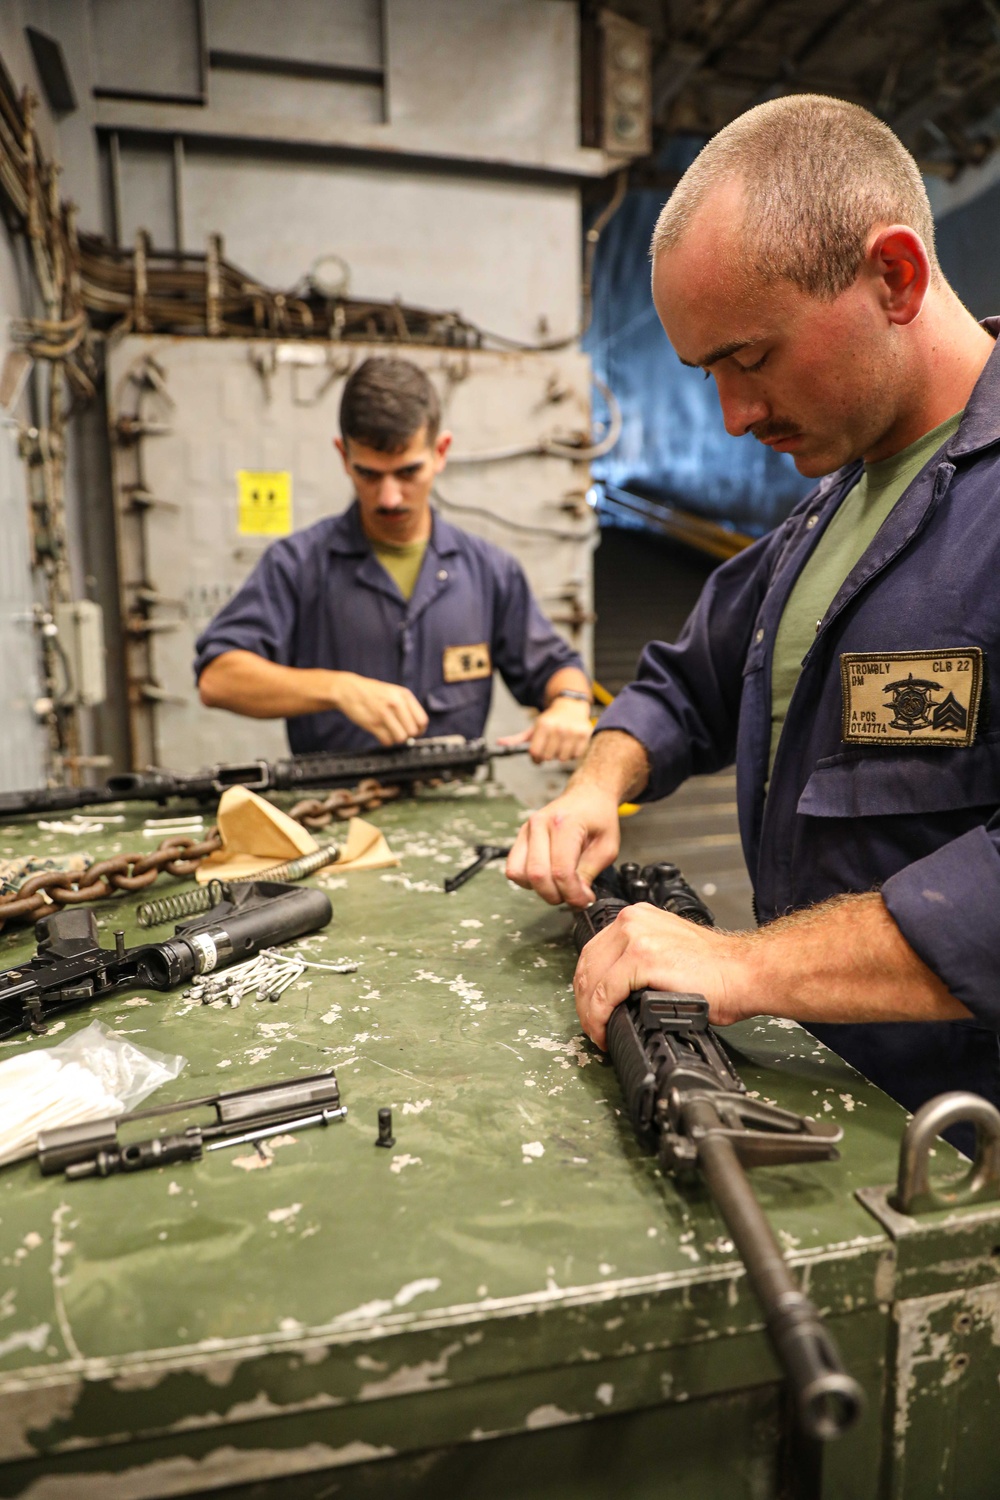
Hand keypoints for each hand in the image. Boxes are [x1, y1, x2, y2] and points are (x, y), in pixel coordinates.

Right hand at [330, 673, 428, 744]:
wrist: (348, 689)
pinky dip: (385, 741)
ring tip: (390, 733)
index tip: (415, 732)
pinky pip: (387, 741)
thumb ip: (406, 707)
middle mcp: (396, 703)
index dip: (420, 730)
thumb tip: (417, 728)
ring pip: (400, 738)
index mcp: (404, 695)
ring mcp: (384, 714)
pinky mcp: (372, 724)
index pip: (422, 720)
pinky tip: (381, 734)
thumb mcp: (393, 692)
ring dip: (396, 739)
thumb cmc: (372, 693)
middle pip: (412, 731)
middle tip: (400, 732)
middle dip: (407, 735)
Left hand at [499, 698, 593, 763]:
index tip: (537, 755)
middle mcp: (558, 727)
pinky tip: (570, 744)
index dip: (535, 757)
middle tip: (550, 747)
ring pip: (562, 759)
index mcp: (543, 725)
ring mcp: (572, 731)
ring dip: (559, 756)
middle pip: (547, 757)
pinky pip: (575, 756)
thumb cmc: (549, 720)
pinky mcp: (584, 734)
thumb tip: (499, 743)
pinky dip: (572, 754)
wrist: (571, 706)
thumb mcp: (533, 728)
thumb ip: (517, 738)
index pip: (535, 753)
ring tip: (560, 745)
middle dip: (547, 755)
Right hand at [505, 781, 620, 906]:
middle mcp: (540, 824)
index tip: (583, 901)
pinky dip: (528, 881)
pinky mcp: (520, 837)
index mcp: (564, 824)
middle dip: (556, 895)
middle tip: (572, 896)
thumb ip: (589, 873)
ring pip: (520, 874)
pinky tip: (547, 876)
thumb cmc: (599, 817)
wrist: (588, 795)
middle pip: (537, 875)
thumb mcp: (607, 847)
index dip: (572, 894)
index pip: (560, 871)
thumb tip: (576, 897)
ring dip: (540, 889)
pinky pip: (514, 869)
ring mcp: (527, 830)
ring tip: (559, 885)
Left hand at [573, 903, 754, 1048]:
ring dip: (588, 1013)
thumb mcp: (667, 951)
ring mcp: (636, 937)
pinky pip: (605, 993)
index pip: (594, 951)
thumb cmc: (717, 970)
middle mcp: (632, 921)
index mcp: (637, 917)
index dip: (587, 986)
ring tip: (598, 1033)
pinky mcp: (642, 958)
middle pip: (587, 965)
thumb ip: (639, 960)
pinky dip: (599, 1017)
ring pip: (591, 980)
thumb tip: (614, 990)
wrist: (744, 973)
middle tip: (593, 1027)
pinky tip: (605, 1031)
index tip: (592, 1009)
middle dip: (583, 1001)